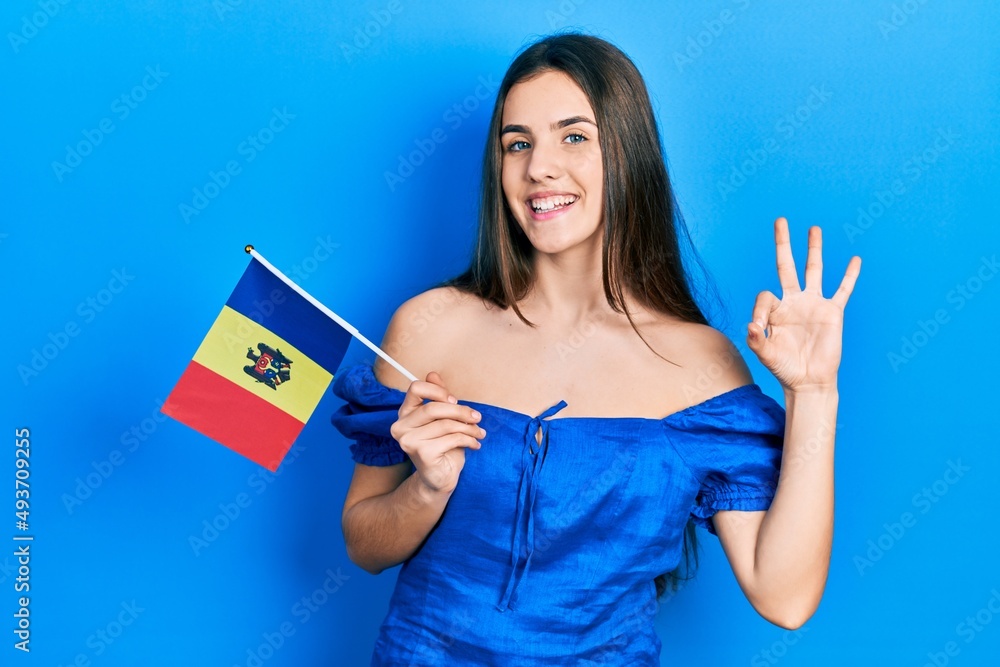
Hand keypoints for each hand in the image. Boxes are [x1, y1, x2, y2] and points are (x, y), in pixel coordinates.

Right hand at [389, 372, 484, 494]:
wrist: (440, 478)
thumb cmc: (442, 446)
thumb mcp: (442, 419)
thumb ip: (438, 398)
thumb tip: (433, 374)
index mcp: (405, 413)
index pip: (416, 388)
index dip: (438, 391)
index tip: (455, 400)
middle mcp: (401, 426)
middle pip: (434, 407)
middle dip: (461, 411)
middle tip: (477, 417)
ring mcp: (408, 441)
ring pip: (446, 424)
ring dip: (469, 428)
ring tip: (479, 433)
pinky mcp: (421, 454)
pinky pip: (452, 439)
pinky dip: (469, 440)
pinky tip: (475, 444)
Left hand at [746, 217, 860, 392]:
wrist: (809, 381)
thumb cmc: (784, 368)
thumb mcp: (765, 355)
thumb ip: (756, 340)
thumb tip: (751, 326)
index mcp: (774, 311)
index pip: (765, 295)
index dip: (760, 309)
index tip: (759, 328)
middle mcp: (793, 302)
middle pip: (787, 265)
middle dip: (783, 244)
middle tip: (780, 220)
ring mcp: (813, 304)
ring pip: (814, 270)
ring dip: (813, 250)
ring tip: (813, 229)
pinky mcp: (832, 312)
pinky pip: (842, 290)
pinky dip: (849, 276)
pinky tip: (854, 260)